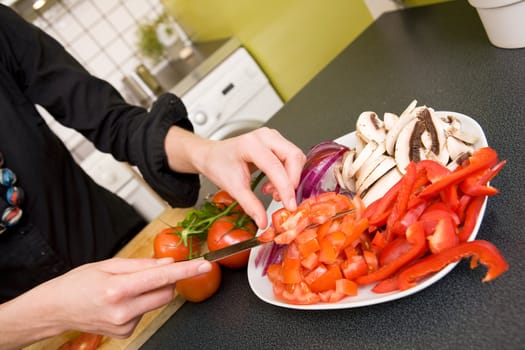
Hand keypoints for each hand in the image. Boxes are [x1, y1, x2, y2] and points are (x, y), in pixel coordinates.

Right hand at [0, 258, 211, 348]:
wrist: (56, 309)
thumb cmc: (78, 284)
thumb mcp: (108, 265)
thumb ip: (141, 264)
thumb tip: (167, 262)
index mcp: (118, 288)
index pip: (162, 277)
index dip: (186, 270)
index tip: (203, 265)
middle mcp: (123, 310)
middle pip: (166, 292)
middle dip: (167, 280)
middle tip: (151, 272)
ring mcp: (125, 325)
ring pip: (157, 302)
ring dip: (151, 291)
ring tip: (125, 288)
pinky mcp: (126, 332)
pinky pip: (146, 312)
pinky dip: (141, 303)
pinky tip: (121, 301)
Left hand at [165, 127, 305, 227]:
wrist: (212, 156)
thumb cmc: (218, 165)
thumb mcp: (233, 188)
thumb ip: (250, 205)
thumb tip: (263, 221)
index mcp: (251, 144)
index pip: (276, 166)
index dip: (286, 188)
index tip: (290, 206)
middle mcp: (264, 137)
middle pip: (293, 156)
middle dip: (291, 181)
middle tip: (281, 198)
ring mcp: (272, 138)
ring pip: (295, 157)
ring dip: (289, 179)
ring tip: (272, 191)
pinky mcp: (276, 143)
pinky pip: (291, 159)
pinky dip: (286, 175)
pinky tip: (271, 185)